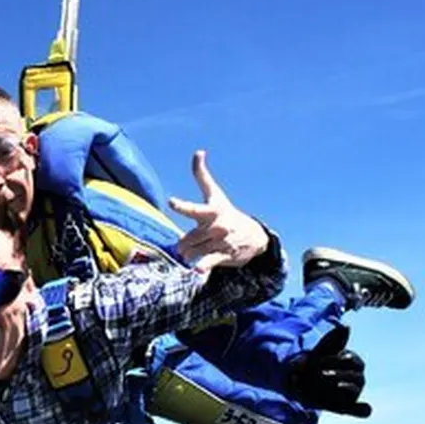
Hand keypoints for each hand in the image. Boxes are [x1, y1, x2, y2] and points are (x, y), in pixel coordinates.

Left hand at [169, 151, 268, 272]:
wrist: (254, 236)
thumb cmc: (226, 212)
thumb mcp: (215, 195)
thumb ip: (202, 176)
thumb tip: (198, 151)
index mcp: (211, 211)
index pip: (193, 208)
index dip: (181, 205)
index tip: (171, 201)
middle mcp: (215, 227)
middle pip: (187, 239)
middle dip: (183, 244)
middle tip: (185, 244)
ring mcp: (220, 242)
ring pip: (192, 252)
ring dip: (188, 254)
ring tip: (192, 252)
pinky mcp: (224, 256)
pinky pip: (208, 264)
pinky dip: (203, 268)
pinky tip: (198, 272)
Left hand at [286, 326, 371, 417]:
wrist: (298, 381)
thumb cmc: (312, 362)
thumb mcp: (319, 350)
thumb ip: (333, 339)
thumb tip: (347, 326)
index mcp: (351, 360)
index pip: (349, 359)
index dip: (333, 360)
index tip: (317, 361)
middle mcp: (355, 376)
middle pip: (354, 375)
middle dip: (337, 374)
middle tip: (318, 374)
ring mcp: (353, 392)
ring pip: (354, 390)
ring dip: (343, 387)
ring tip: (330, 385)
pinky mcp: (347, 407)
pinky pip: (361, 410)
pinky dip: (363, 409)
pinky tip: (366, 407)